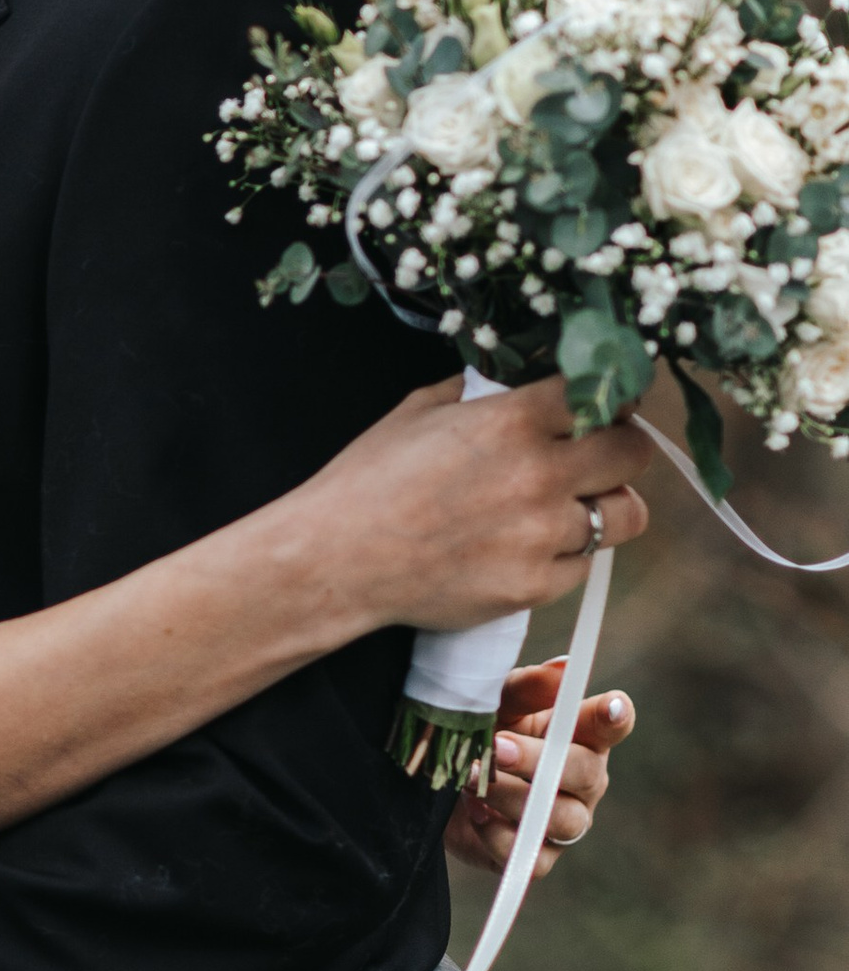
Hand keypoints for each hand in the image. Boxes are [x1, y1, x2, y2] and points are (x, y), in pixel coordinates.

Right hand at [301, 374, 652, 637]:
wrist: (336, 560)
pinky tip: (527, 545)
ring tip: (567, 506)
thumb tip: (517, 384)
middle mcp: (538, 475)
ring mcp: (541, 536)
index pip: (606, 394)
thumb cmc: (369, 480)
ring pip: (624, 516)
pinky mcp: (534, 585)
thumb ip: (481, 394)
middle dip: (623, 450)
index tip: (609, 405)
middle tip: (600, 456)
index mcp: (512, 420)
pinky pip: (583, 565)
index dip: (613, 397)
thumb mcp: (419, 411)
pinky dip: (565, 554)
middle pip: (636, 454)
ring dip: (602, 507)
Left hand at [442, 661, 633, 880]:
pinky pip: (529, 854)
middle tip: (499, 746)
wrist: (442, 782)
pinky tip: (474, 810)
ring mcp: (564, 822)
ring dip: (513, 796)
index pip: (613, 724)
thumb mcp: (498, 703)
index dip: (616, 717)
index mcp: (582, 737)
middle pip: (586, 774)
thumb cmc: (484, 734)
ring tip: (475, 775)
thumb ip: (527, 688)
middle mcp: (583, 782)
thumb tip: (563, 668)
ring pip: (561, 818)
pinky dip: (497, 833)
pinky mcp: (535, 857)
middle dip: (539, 760)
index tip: (611, 708)